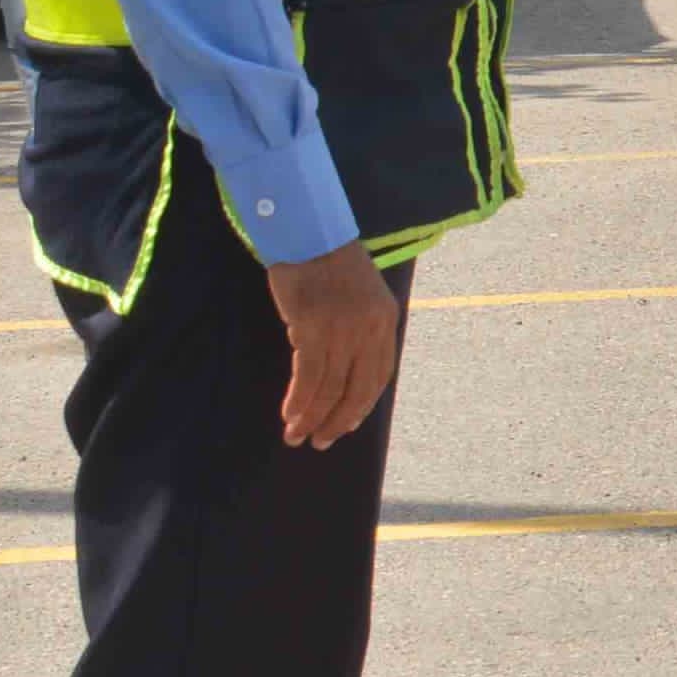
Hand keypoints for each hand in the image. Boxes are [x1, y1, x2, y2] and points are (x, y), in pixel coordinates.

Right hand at [266, 242, 400, 447]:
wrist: (308, 234)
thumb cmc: (328, 266)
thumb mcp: (360, 297)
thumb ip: (361, 330)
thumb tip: (348, 371)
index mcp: (386, 321)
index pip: (379, 376)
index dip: (362, 405)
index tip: (345, 425)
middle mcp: (369, 328)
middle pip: (357, 388)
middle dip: (338, 420)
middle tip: (321, 441)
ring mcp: (342, 328)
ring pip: (330, 387)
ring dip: (312, 416)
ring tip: (297, 435)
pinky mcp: (312, 327)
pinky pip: (308, 375)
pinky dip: (299, 400)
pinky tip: (290, 414)